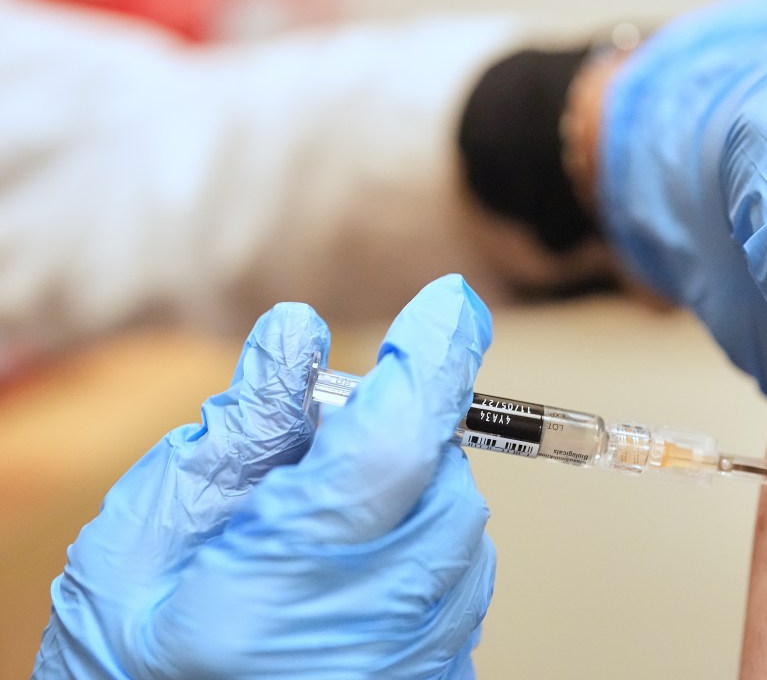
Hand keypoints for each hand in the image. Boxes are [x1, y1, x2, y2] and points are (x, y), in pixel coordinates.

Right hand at [33, 274, 494, 678]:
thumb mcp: (140, 543)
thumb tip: (298, 334)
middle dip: (393, 438)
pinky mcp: (441, 677)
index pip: (392, 446)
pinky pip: (459, 574)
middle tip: (309, 465)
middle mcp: (373, 637)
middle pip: (438, 479)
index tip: (448, 303)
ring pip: (457, 523)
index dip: (427, 362)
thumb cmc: (127, 664)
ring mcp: (418, 666)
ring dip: (401, 495)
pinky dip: (411, 545)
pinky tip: (344, 580)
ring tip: (311, 542)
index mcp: (280, 592)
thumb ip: (231, 436)